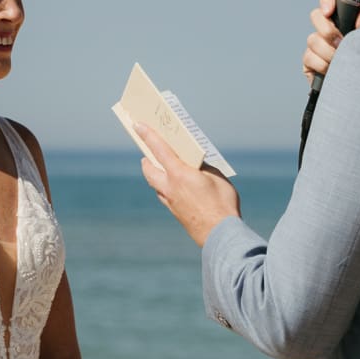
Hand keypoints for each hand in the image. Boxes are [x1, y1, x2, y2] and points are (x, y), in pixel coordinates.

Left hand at [135, 123, 240, 246]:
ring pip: (155, 184)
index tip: (138, 125)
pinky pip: (164, 196)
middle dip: (147, 159)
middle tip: (149, 153)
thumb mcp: (217, 177)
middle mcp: (170, 187)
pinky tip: (174, 188)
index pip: (160, 149)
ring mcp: (171, 202)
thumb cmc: (222, 203)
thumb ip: (203, 167)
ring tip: (162, 169)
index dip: (148, 135)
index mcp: (180, 174)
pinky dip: (164, 188)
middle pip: (149, 170)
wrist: (220, 234)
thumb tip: (195, 165)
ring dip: (155, 175)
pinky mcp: (175, 213)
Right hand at [302, 0, 359, 80]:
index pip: (329, 0)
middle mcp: (326, 28)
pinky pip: (309, 57)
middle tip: (340, 41)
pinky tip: (332, 70)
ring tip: (342, 59)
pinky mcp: (309, 61)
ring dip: (328, 51)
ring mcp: (316, 45)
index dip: (327, 1)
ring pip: (312, 39)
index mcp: (341, 18)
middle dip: (327, 29)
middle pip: (315, 16)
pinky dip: (322, 64)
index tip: (329, 11)